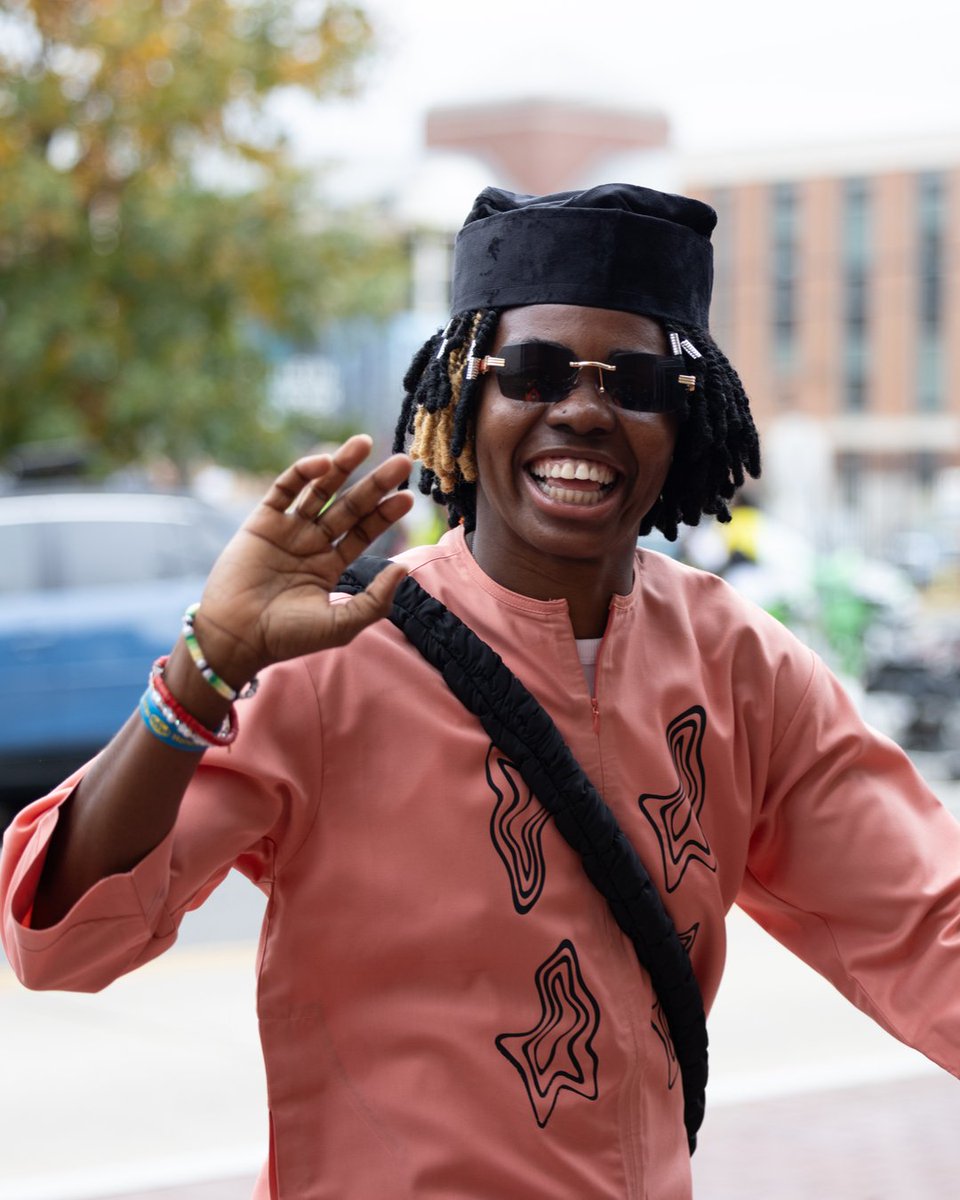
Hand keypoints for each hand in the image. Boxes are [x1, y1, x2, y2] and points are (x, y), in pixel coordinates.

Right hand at [190, 435, 413, 685]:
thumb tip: (403, 569)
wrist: (237, 638)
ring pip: (320, 491)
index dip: (386, 513)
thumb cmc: (287, 638)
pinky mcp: (261, 522)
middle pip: (350, 506)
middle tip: (402, 462)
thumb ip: (374, 599)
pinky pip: (284, 490)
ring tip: (365, 443)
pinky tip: (325, 462)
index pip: (364, 532)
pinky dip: (303, 473)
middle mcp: (312, 543)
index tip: (408, 495)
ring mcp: (287, 530)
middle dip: (375, 484)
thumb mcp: (341, 624)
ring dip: (342, 466)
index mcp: (330, 565)